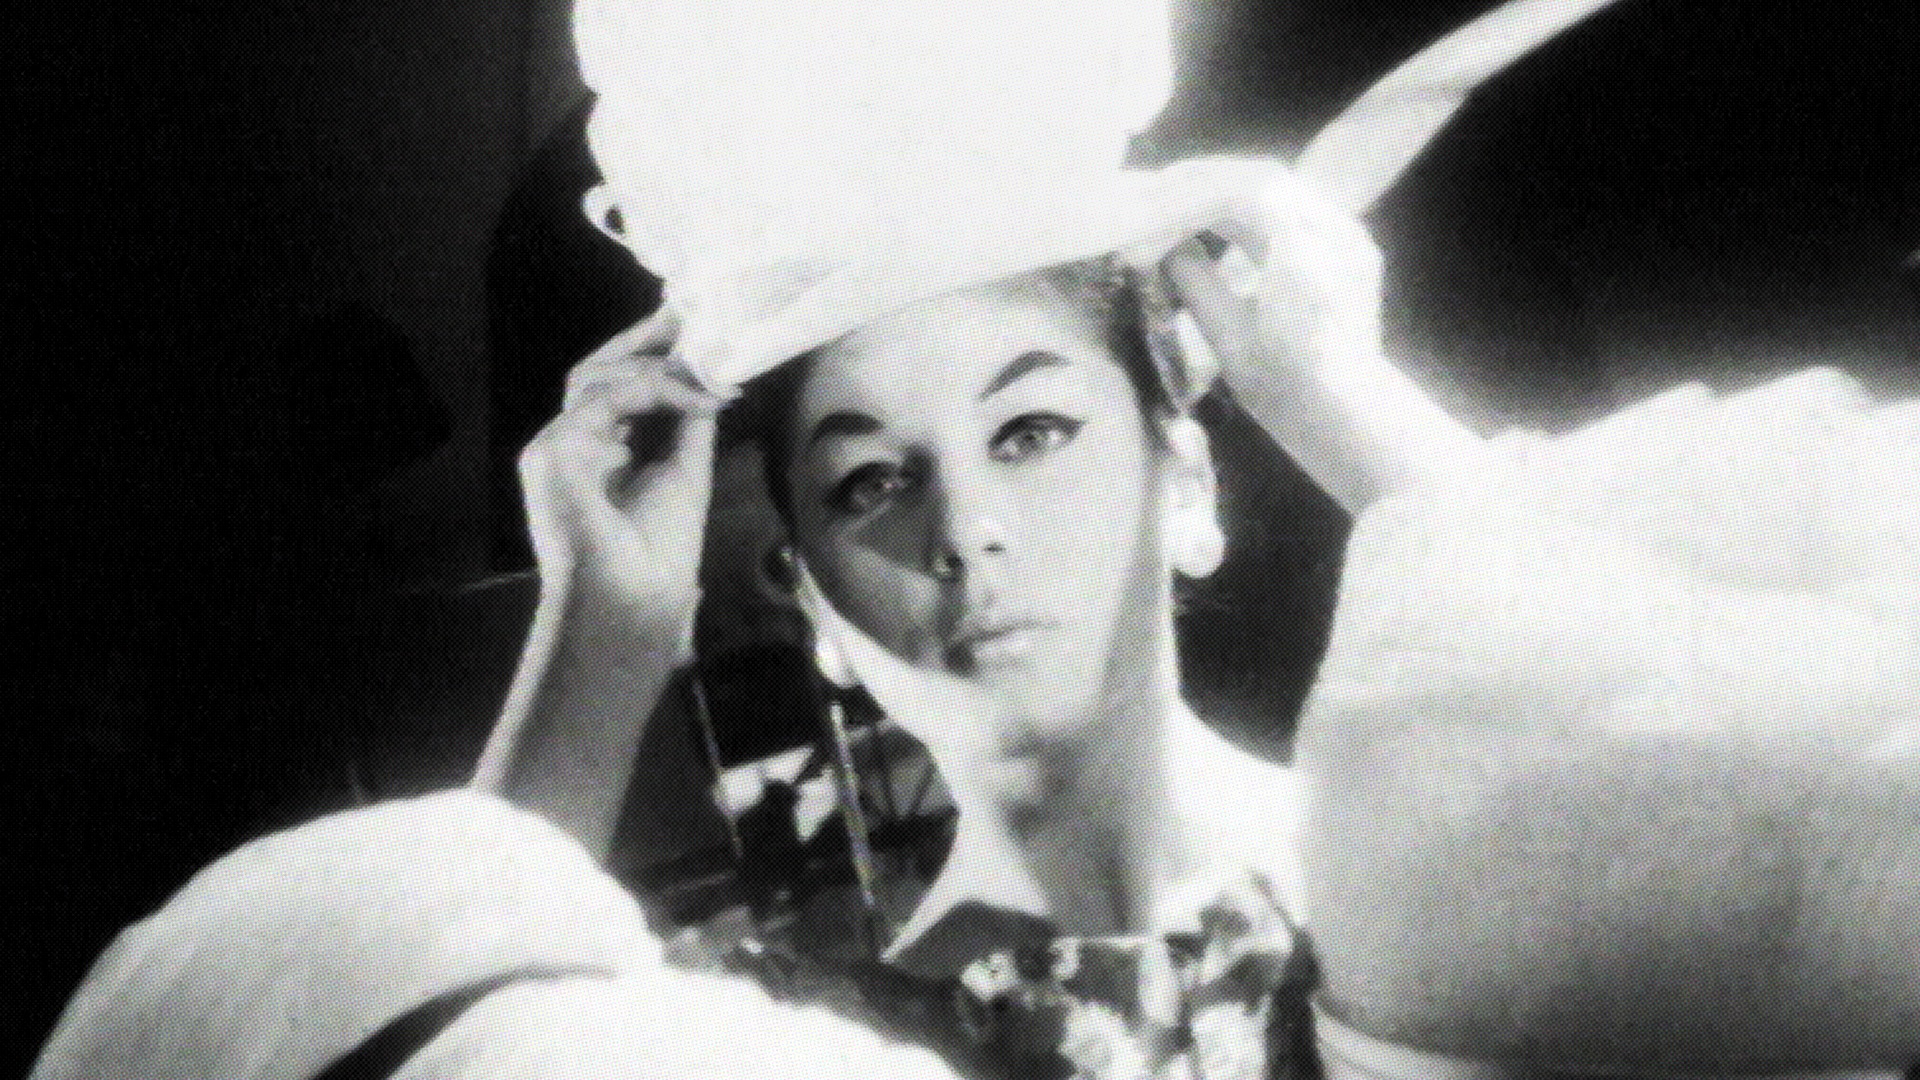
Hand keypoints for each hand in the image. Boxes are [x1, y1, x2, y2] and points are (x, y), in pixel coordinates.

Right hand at [518, 313, 720, 618]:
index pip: (611, 390)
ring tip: (703, 376)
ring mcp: (553, 448)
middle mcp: (567, 446)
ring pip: (594, 378)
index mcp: (593, 454)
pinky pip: (602, 399)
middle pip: (593, 373)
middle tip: (686, 317)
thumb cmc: (656, 554)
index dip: (645, 358)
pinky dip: (650, 391)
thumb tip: (707, 380)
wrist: (632, 601)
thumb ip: (687, 425)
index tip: (686, 327)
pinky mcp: (553, 451)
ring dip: (654, 371)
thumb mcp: (684, 474)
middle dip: (641, 344)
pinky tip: (691, 398)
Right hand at [1130, 160, 1479, 511]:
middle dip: (1199, 184)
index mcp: (1306, 246)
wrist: (1348, 418)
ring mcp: (1346, 234)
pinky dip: (1248, 211)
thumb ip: (1194, 278)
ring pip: (1276, 190)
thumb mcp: (1227, 337)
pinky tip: (1216, 226)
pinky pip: (1291, 209)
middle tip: (1150, 195)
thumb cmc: (1284, 387)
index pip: (1237, 195)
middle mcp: (1335, 227)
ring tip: (1176, 207)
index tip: (1139, 222)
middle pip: (1259, 180)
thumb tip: (1162, 246)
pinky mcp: (1345, 247)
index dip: (1179, 204)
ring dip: (1222, 193)